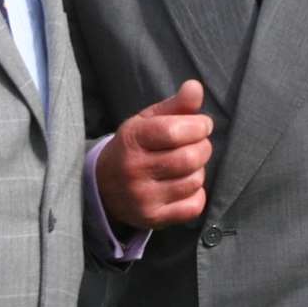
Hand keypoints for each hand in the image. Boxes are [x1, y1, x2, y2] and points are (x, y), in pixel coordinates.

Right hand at [97, 80, 213, 230]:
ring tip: (187, 164)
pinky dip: (197, 194)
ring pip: (194, 181)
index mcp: (132, 139)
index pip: (174, 131)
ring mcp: (143, 198)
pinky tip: (184, 185)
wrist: (104, 186)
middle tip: (197, 144)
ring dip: (199, 169)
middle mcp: (134, 170)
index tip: (201, 125)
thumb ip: (175, 104)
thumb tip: (196, 87)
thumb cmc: (135, 146)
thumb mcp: (148, 120)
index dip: (198, 126)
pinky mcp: (152, 219)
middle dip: (203, 147)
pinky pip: (194, 206)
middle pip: (190, 158)